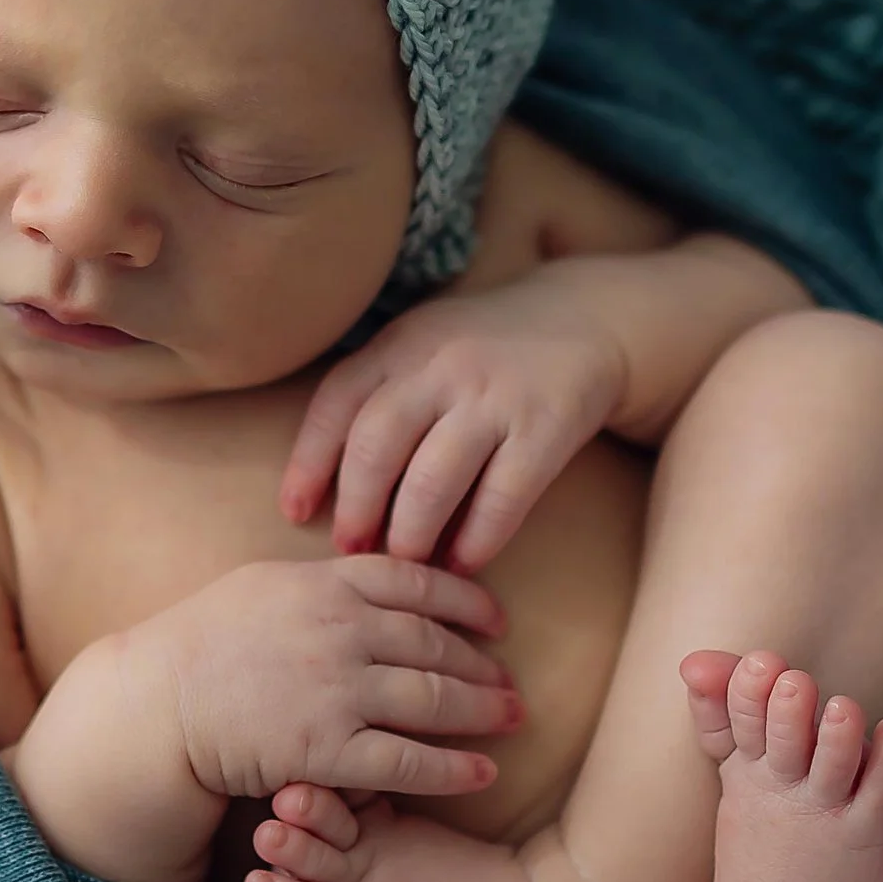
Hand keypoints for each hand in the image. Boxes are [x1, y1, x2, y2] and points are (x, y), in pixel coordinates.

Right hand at [127, 555, 524, 801]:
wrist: (156, 705)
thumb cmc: (201, 643)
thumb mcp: (262, 585)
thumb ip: (322, 582)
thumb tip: (372, 574)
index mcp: (325, 583)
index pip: (416, 581)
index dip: (466, 601)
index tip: (495, 620)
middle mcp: (340, 630)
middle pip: (435, 643)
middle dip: (483, 663)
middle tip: (511, 681)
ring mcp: (337, 690)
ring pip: (434, 699)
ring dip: (483, 710)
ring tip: (512, 719)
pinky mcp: (328, 750)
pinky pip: (409, 761)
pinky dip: (454, 768)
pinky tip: (483, 773)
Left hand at [278, 275, 624, 574]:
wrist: (587, 318)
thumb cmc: (485, 349)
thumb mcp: (424, 345)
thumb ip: (378, 392)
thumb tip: (324, 485)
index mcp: (401, 344)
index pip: (337, 404)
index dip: (310, 464)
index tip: (295, 512)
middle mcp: (442, 365)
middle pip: (377, 448)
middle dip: (357, 509)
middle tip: (352, 549)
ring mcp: (495, 396)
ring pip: (432, 481)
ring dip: (411, 535)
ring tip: (406, 563)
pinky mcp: (546, 427)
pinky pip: (501, 498)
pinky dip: (476, 540)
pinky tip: (462, 562)